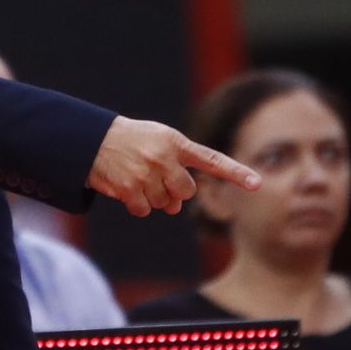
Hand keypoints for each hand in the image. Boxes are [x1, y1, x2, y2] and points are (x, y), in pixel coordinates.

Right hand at [87, 116, 260, 216]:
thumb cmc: (133, 140)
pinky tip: (126, 188)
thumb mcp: (159, 141)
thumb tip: (173, 207)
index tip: (256, 183)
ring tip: (137, 177)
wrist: (94, 139)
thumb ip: (176, 169)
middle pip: (185, 192)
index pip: (212, 159)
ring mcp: (146, 173)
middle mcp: (164, 157)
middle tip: (156, 177)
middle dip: (173, 191)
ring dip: (152, 197)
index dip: (235, 172)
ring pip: (163, 204)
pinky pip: (143, 210)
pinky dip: (136, 205)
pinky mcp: (129, 188)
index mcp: (176, 143)